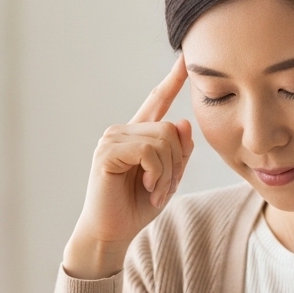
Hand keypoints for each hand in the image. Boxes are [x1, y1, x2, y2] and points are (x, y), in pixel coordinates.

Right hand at [63, 56, 193, 278]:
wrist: (112, 233)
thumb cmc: (136, 207)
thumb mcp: (168, 178)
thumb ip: (179, 151)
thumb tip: (184, 122)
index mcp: (137, 135)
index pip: (157, 101)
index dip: (172, 80)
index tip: (186, 59)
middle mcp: (122, 131)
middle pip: (171, 128)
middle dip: (177, 163)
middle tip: (164, 189)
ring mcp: (112, 139)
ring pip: (163, 139)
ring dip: (167, 172)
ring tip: (155, 192)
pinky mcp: (107, 152)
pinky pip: (148, 151)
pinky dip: (156, 173)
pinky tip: (148, 189)